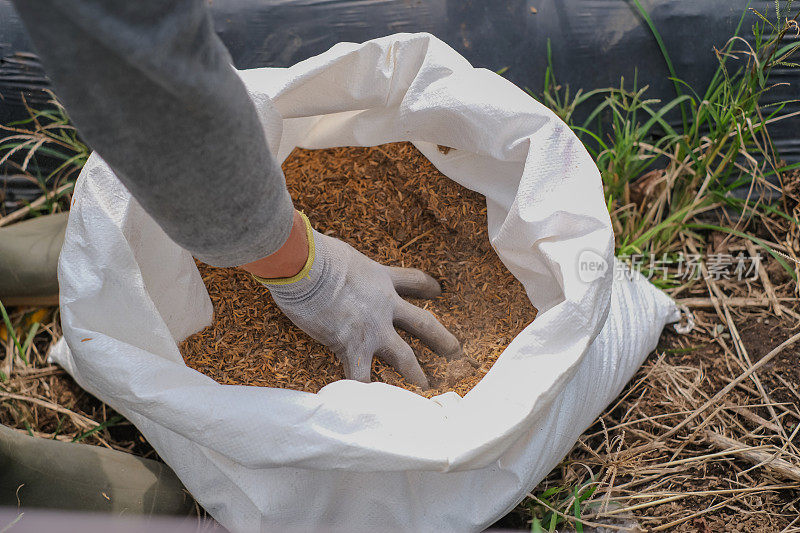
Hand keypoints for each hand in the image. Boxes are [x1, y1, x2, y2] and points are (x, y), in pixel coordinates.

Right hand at [252, 213, 462, 388]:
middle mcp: (385, 305)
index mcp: (382, 279)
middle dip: (441, 338)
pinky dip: (365, 393)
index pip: (412, 282)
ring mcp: (372, 328)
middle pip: (423, 323)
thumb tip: (326, 260)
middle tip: (455, 351)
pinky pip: (361, 376)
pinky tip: (369, 407)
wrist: (306, 267)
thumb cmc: (315, 252)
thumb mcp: (341, 253)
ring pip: (404, 356)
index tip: (437, 290)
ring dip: (416, 374)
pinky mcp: (352, 345)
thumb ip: (343, 264)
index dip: (427, 287)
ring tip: (425, 388)